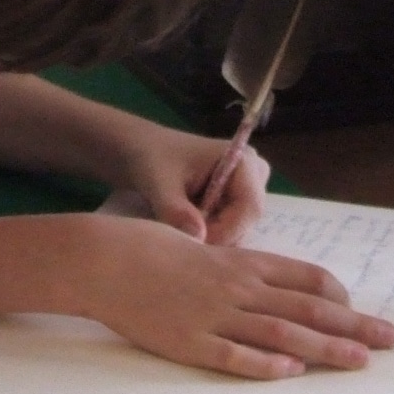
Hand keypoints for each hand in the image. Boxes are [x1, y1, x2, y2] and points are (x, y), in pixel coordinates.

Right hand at [71, 217, 393, 379]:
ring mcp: (214, 315)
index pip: (307, 277)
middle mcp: (237, 287)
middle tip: (391, 339)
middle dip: (354, 325)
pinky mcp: (188, 341)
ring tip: (359, 361)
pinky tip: (291, 371)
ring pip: (282, 331)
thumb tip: (269, 283)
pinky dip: (264, 363)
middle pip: (308, 306)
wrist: (104, 257)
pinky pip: (232, 355)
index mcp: (243, 262)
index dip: (340, 297)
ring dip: (325, 347)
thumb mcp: (204, 246)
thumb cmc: (151, 246)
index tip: (361, 312)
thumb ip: (237, 267)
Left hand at [102, 124, 271, 243]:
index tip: (194, 243)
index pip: (250, 207)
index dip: (226, 231)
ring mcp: (246, 190)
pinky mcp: (235, 202)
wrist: (140, 150)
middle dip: (217, 236)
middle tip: (183, 238)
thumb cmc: (151, 157)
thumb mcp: (158, 181)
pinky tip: (186, 227)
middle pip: (247, 221)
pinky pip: (230, 230)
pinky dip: (209, 235)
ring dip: (211, 237)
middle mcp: (253, 174)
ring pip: (239, 230)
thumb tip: (198, 238)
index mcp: (244, 160)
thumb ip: (175, 209)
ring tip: (180, 228)